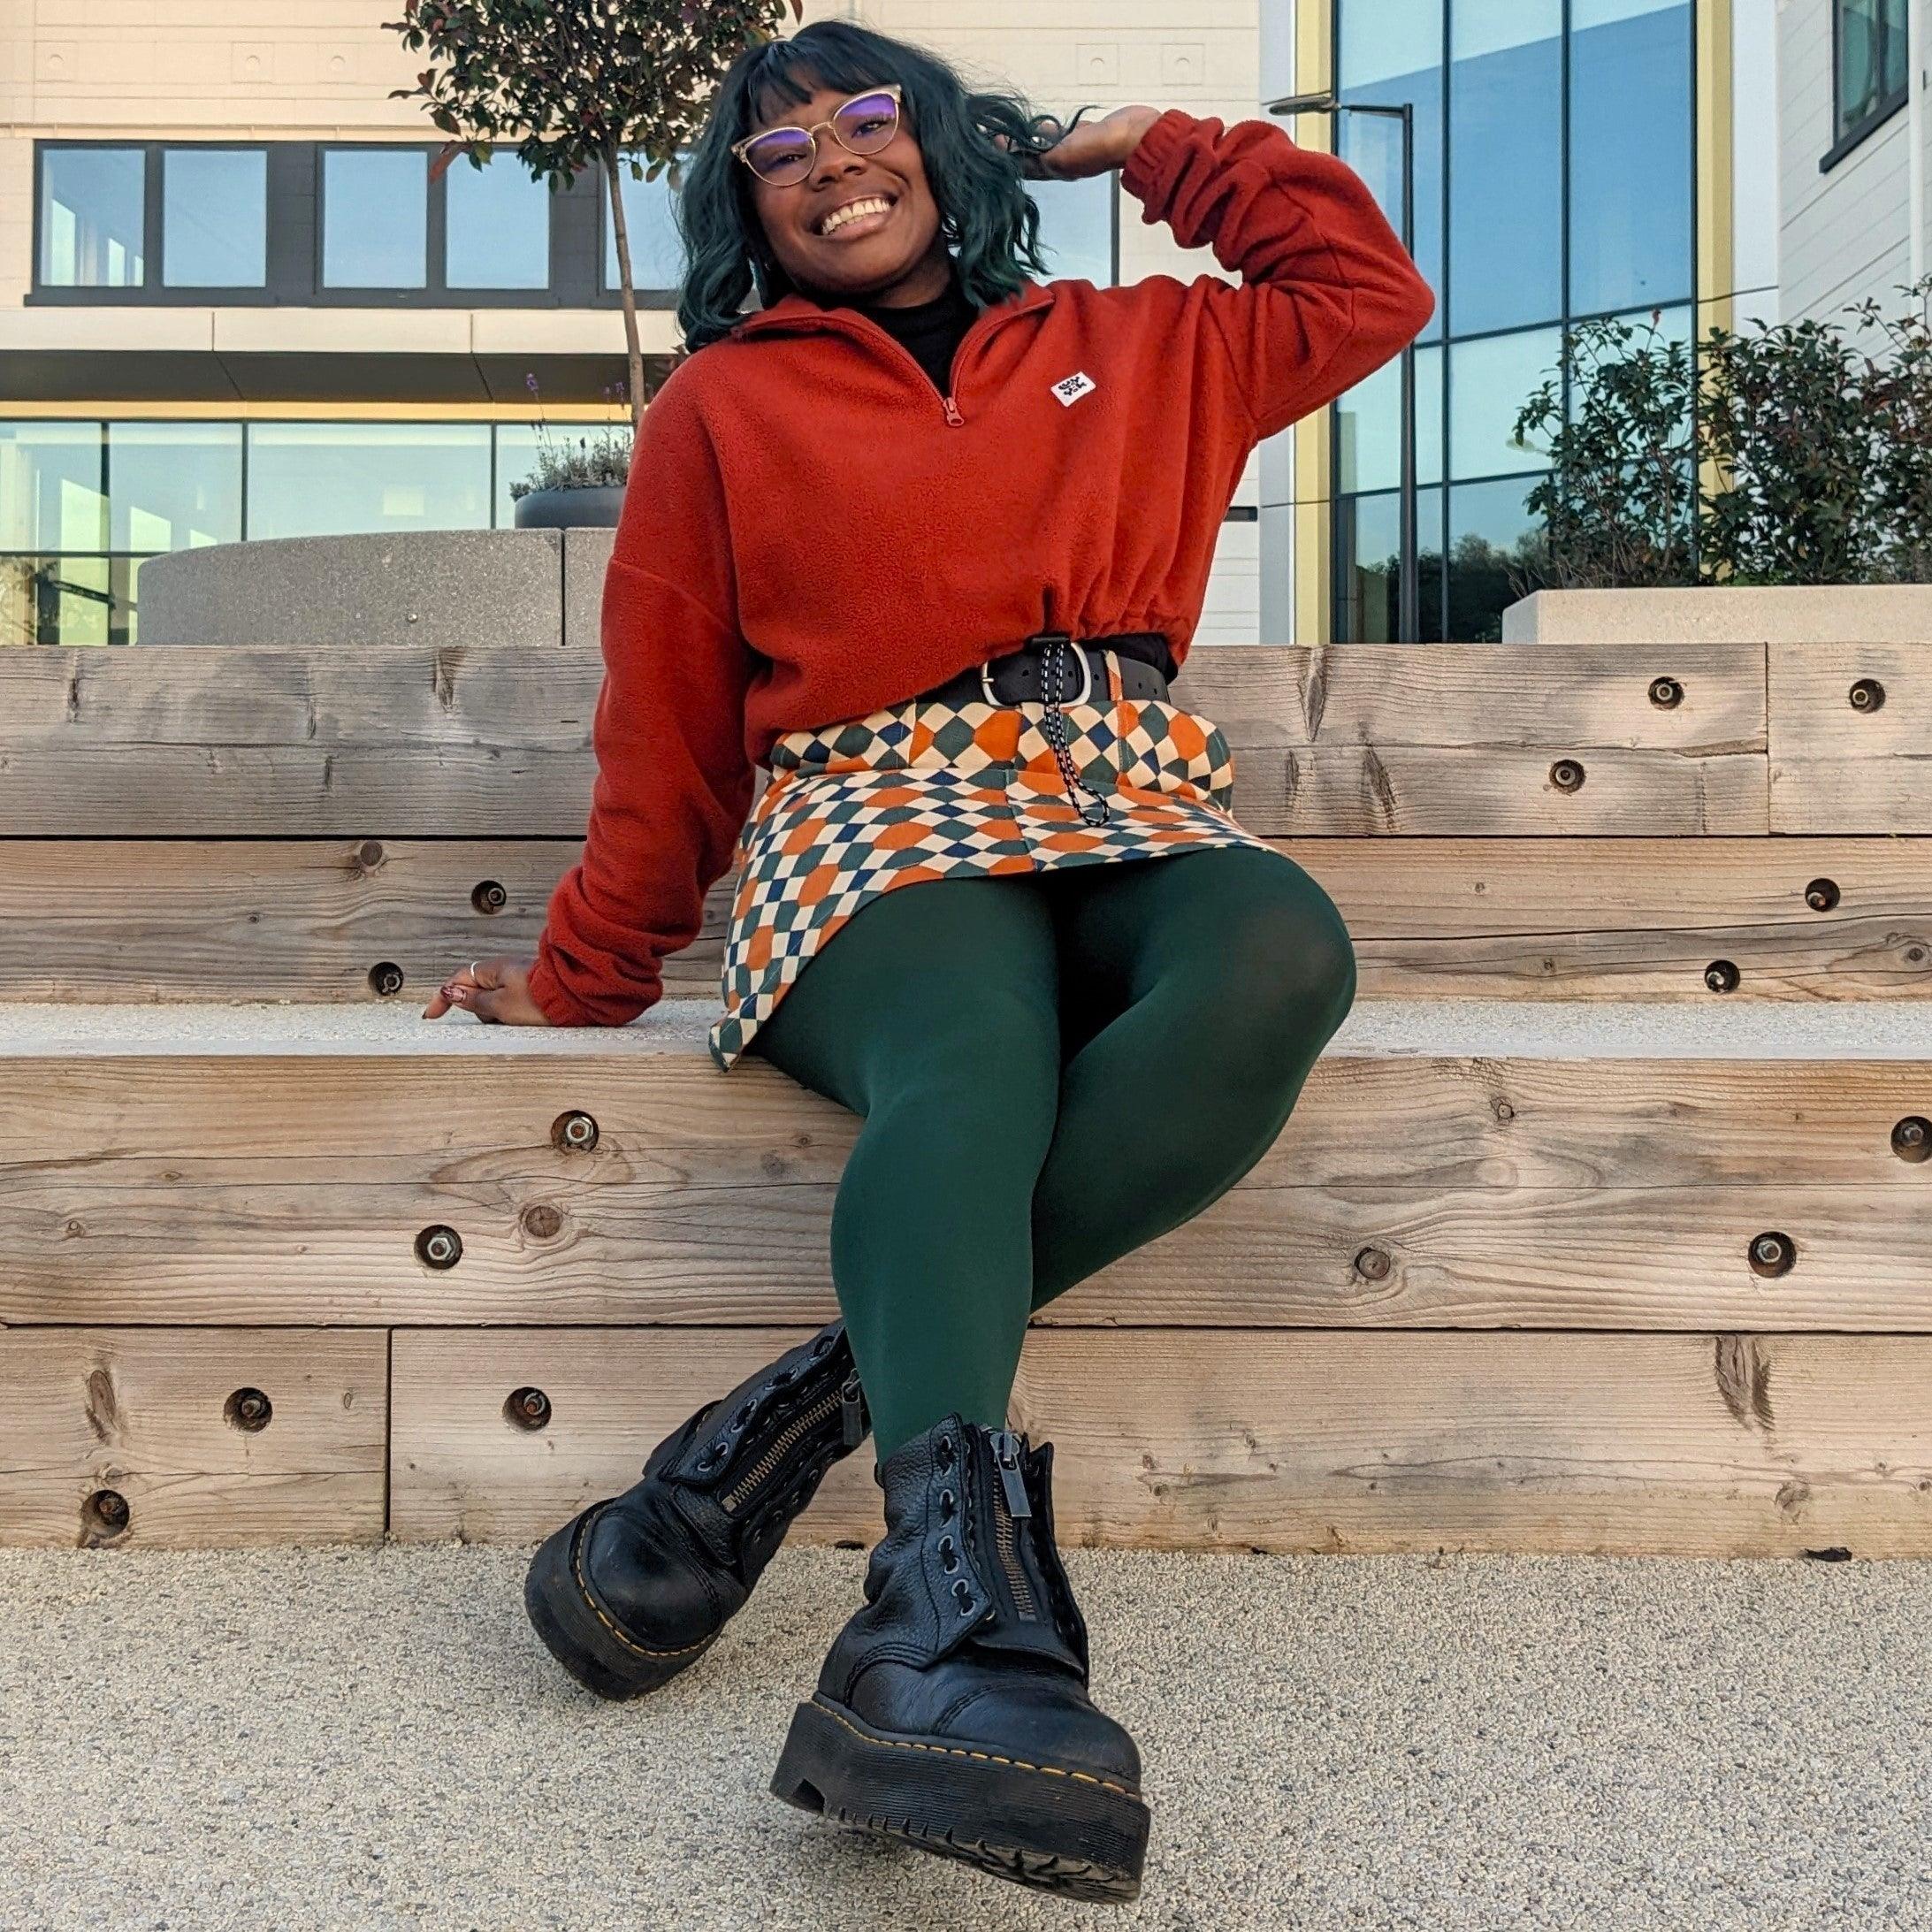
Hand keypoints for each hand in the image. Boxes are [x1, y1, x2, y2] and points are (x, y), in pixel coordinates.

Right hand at [421, 955, 554, 1025]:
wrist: (576, 998)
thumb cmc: (540, 1001)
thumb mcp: (500, 1005)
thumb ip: (474, 1001)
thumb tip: (452, 993)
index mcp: (493, 969)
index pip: (458, 979)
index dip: (442, 997)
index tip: (431, 1015)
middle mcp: (505, 971)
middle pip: (476, 992)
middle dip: (477, 1009)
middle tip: (491, 1020)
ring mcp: (518, 981)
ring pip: (493, 1001)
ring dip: (496, 1014)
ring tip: (515, 1021)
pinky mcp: (530, 992)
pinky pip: (509, 1005)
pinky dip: (509, 1015)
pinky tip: (524, 1020)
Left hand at [999, 104, 1163, 181]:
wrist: (1135, 137)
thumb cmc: (1103, 149)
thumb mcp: (1063, 156)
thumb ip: (1039, 156)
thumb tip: (1017, 157)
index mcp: (1056, 169)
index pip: (1024, 165)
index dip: (1007, 157)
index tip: (990, 145)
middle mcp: (1064, 161)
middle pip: (1033, 155)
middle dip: (1016, 148)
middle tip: (998, 136)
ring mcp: (1076, 148)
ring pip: (1047, 144)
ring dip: (1031, 138)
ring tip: (1015, 130)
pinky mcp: (1087, 134)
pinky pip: (1064, 133)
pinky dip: (1051, 130)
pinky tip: (1045, 125)